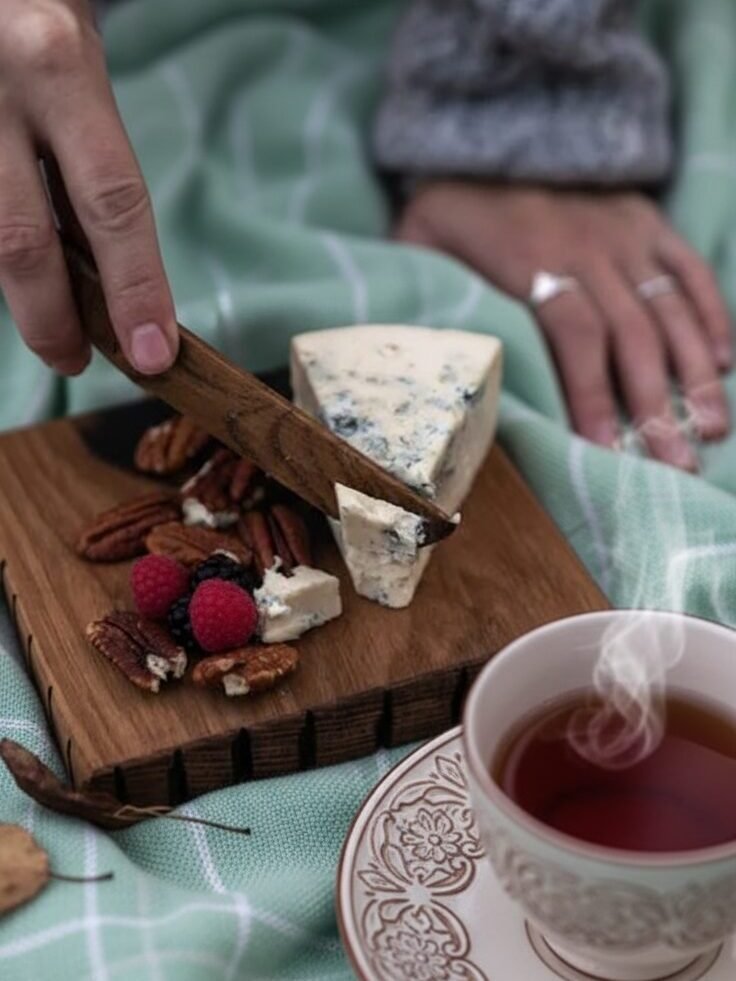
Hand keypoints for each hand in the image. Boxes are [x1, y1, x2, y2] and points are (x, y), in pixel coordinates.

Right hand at [0, 0, 177, 374]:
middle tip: (75, 360)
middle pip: (23, 242)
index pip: (113, 201)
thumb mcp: (79, 84)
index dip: (137, 287)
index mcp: (60, 69)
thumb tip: (109, 285)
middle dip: (53, 322)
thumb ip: (87, 173)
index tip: (153, 355)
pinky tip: (20, 274)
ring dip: (20, 294)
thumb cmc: (38, 40)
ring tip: (47, 313)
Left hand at [397, 182, 732, 470]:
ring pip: (670, 309)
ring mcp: (626, 232)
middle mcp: (590, 247)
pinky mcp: (647, 219)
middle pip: (632, 334)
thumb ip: (429, 298)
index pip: (575, 334)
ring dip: (695, 373)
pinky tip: (723, 362)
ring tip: (710, 429)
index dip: (591, 394)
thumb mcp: (419, 245)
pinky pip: (690, 269)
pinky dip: (711, 314)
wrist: (486, 130)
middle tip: (675, 464)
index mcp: (532, 258)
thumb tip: (426, 364)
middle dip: (656, 403)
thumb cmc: (448, 206)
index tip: (606, 450)